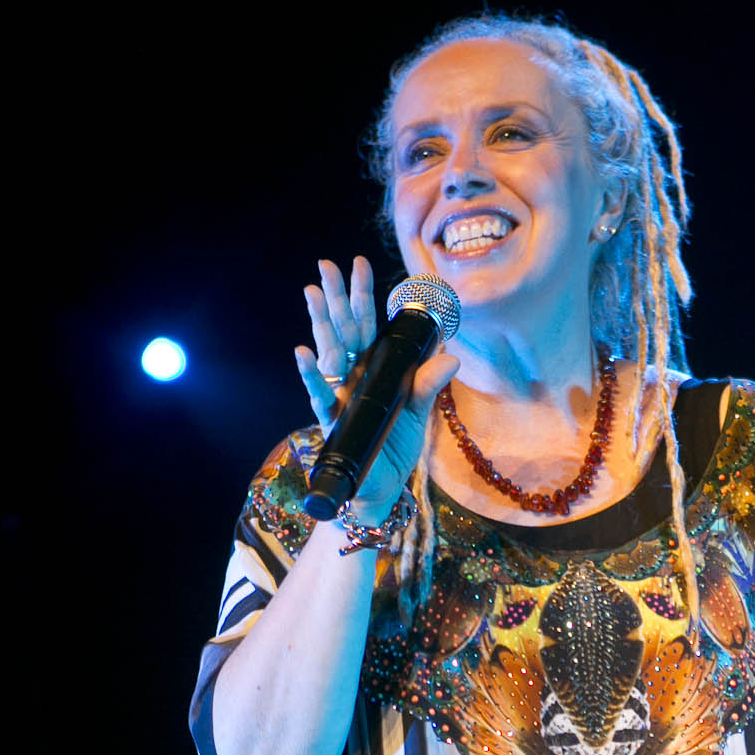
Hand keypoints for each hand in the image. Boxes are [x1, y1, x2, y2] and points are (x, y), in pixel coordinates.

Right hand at [294, 256, 457, 514]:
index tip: (358, 264)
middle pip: (343, 330)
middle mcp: (352, 378)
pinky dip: (310, 375)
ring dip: (320, 323)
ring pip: (328, 353)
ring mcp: (340, 397)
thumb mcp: (418, 414)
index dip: (363, 297)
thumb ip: (428, 383)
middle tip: (327, 264)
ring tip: (313, 293)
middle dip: (336, 298)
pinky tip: (303, 352)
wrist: (381, 490)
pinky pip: (319, 395)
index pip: (367, 326)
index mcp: (373, 370)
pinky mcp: (333, 422)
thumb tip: (451, 354)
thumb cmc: (394, 448)